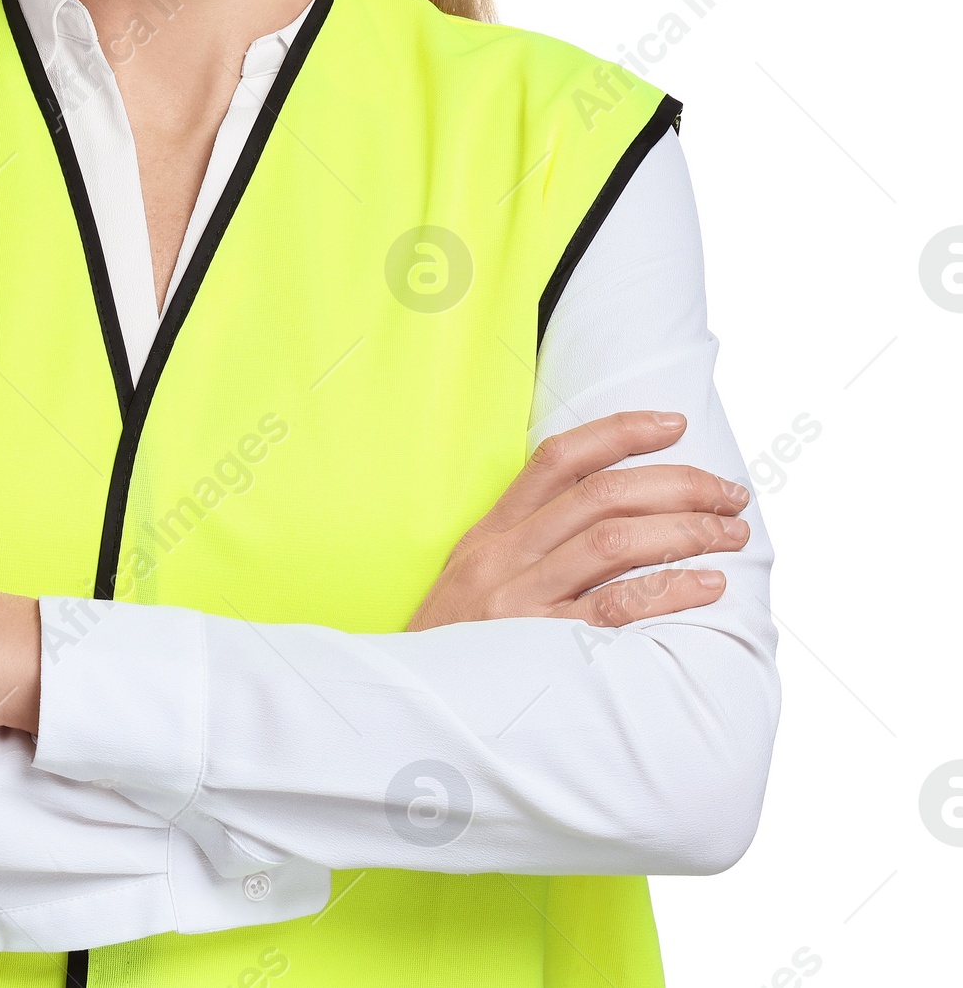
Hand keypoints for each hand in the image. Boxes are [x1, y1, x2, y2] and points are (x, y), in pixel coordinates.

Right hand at [409, 410, 749, 631]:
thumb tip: (611, 516)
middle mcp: (504, 556)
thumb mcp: (474, 581)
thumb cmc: (456, 649)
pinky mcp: (538, 649)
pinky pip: (614, 609)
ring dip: (684, 532)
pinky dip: (668, 590)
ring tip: (729, 535)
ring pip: (613, 541)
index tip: (673, 424)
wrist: (408, 714)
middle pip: (602, 495)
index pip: (560, 458)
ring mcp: (520, 601)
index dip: (620, 432)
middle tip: (730, 495)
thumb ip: (527, 546)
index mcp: (490, 532)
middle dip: (678, 485)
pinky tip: (707, 586)